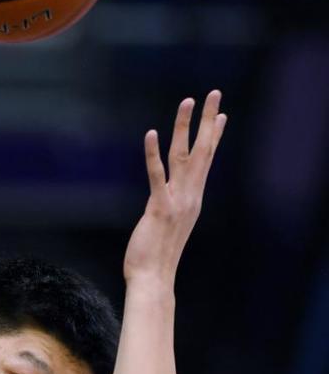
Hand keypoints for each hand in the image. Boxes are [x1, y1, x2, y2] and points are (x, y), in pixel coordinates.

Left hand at [123, 92, 226, 282]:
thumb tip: (170, 199)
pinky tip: (151, 133)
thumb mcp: (170, 225)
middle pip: (202, 150)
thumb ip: (172, 207)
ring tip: (188, 101)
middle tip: (214, 93)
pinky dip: (154, 154)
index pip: (206, 161)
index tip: (221, 114)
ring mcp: (177, 201)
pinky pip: (157, 176)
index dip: (214, 136)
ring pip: (183, 156)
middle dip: (208, 120)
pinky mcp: (159, 208)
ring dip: (185, 127)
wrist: (153, 279)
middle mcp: (190, 196)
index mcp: (193, 199)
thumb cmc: (157, 256)